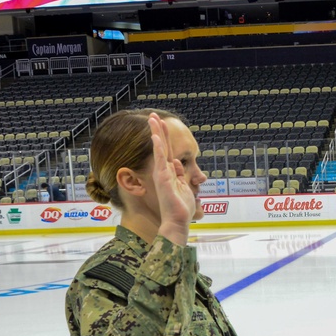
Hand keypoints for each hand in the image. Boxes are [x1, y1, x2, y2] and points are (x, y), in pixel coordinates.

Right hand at [148, 113, 194, 244]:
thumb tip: (177, 163)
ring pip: (159, 149)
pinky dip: (158, 147)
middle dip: (157, 130)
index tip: (161, 124)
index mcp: (169, 173)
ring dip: (155, 133)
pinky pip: (160, 159)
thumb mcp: (184, 187)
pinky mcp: (162, 178)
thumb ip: (180, 175)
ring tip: (152, 118)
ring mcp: (161, 173)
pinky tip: (155, 135)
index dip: (165, 137)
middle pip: (161, 146)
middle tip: (153, 115)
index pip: (167, 151)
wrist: (177, 220)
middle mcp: (163, 171)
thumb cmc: (180, 207)